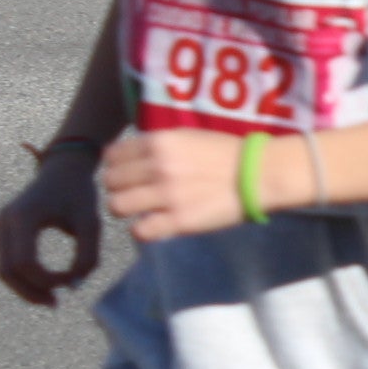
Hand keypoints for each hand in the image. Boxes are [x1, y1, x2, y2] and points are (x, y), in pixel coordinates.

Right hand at [0, 151, 103, 304]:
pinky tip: (47, 284)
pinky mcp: (1, 232)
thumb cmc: (80, 196)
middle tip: (56, 304)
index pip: (24, 262)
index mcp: (23, 215)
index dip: (46, 279)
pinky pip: (7, 263)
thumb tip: (73, 286)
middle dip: (31, 291)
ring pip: (4, 270)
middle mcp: (4, 221)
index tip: (73, 280)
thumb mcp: (92, 224)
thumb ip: (88, 256)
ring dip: (26, 288)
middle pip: (7, 270)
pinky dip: (24, 278)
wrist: (63, 170)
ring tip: (53, 299)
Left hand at [100, 127, 254, 244]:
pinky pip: (141, 231)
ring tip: (139, 210)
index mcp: (159, 142)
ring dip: (125, 209)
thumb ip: (159, 145)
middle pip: (111, 182)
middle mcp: (157, 167)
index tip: (125, 172)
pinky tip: (152, 225)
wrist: (256, 175)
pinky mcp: (178, 221)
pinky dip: (142, 230)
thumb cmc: (225, 153)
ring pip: (118, 206)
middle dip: (118, 187)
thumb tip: (133, 157)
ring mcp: (166, 195)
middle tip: (133, 192)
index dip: (115, 165)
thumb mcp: (188, 137)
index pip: (112, 156)